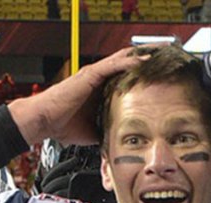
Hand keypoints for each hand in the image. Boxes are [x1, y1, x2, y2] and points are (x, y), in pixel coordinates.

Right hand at [9, 47, 149, 145]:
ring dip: (143, 55)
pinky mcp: (90, 75)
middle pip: (128, 63)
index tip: (161, 76)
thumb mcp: (93, 130)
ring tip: (161, 52)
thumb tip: (121, 141)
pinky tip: (144, 60)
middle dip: (147, 59)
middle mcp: (98, 78)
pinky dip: (129, 62)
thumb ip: (107, 128)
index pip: (125, 76)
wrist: (43, 121)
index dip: (143, 74)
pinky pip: (113, 65)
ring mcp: (94, 75)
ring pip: (123, 59)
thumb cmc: (62, 125)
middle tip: (167, 57)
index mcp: (99, 89)